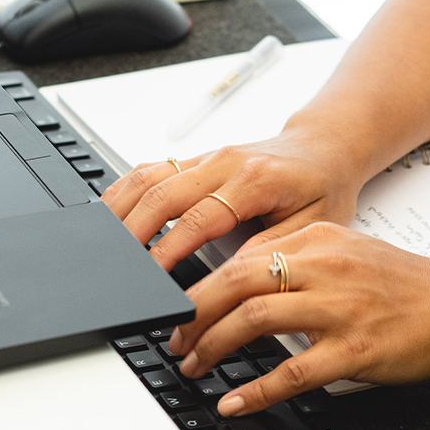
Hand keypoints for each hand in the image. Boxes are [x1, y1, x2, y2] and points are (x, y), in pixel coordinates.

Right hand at [100, 125, 368, 270]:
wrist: (325, 149)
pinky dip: (126, 190)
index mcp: (255, 180)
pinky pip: (151, 168)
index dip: (171, 247)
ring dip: (122, 208)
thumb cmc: (323, 188)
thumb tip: (231, 279)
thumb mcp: (314, 227)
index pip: (200, 217)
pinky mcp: (197, 159)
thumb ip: (272, 250)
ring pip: (149, 175)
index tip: (152, 275)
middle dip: (133, 231)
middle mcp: (225, 162)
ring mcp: (207, 158)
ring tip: (104, 241)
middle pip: (162, 192)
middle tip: (117, 265)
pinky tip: (111, 213)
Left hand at [168, 222, 429, 415]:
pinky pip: (292, 371)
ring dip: (213, 346)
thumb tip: (241, 287)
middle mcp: (325, 266)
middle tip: (174, 339)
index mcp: (319, 237)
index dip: (200, 285)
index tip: (179, 309)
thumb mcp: (349, 254)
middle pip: (235, 281)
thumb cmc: (408, 288)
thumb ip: (299, 263)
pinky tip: (234, 401)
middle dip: (193, 313)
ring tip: (194, 366)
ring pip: (253, 319)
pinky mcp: (355, 349)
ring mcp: (340, 308)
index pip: (241, 256)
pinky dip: (255, 390)